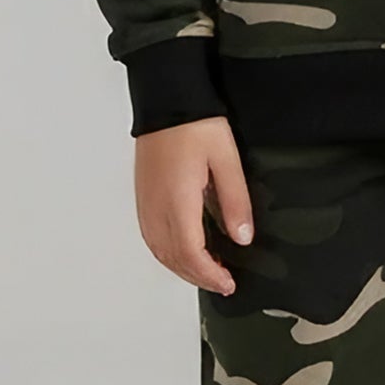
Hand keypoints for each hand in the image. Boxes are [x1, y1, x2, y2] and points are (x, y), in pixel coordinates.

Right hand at [133, 117, 254, 293]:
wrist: (167, 100)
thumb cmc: (196, 124)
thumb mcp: (227, 160)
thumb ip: (235, 201)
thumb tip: (242, 238)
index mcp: (177, 202)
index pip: (191, 254)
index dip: (210, 275)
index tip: (228, 283)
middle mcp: (156, 208)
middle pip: (173, 258)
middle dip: (198, 276)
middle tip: (222, 282)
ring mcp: (146, 203)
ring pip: (159, 251)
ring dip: (182, 267)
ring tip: (207, 270)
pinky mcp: (143, 196)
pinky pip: (151, 237)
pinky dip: (168, 253)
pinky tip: (183, 250)